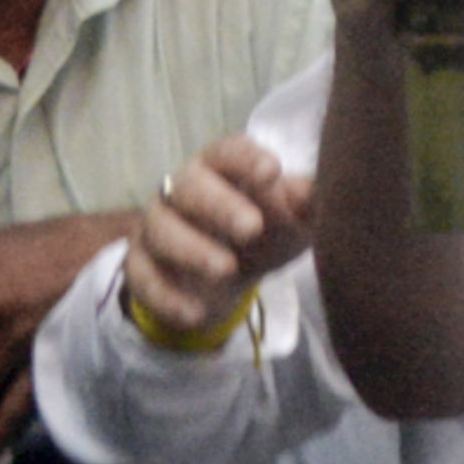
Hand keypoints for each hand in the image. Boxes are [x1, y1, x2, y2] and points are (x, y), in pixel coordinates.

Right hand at [121, 134, 317, 344]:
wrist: (230, 272)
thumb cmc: (267, 229)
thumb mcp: (294, 217)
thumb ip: (306, 201)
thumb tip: (324, 189)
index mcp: (222, 165)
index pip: (229, 151)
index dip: (247, 159)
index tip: (272, 173)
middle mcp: (183, 188)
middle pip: (191, 185)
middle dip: (220, 205)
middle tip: (253, 228)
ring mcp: (157, 225)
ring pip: (161, 228)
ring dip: (192, 249)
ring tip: (227, 270)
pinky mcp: (140, 265)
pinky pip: (143, 277)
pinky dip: (167, 297)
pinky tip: (196, 312)